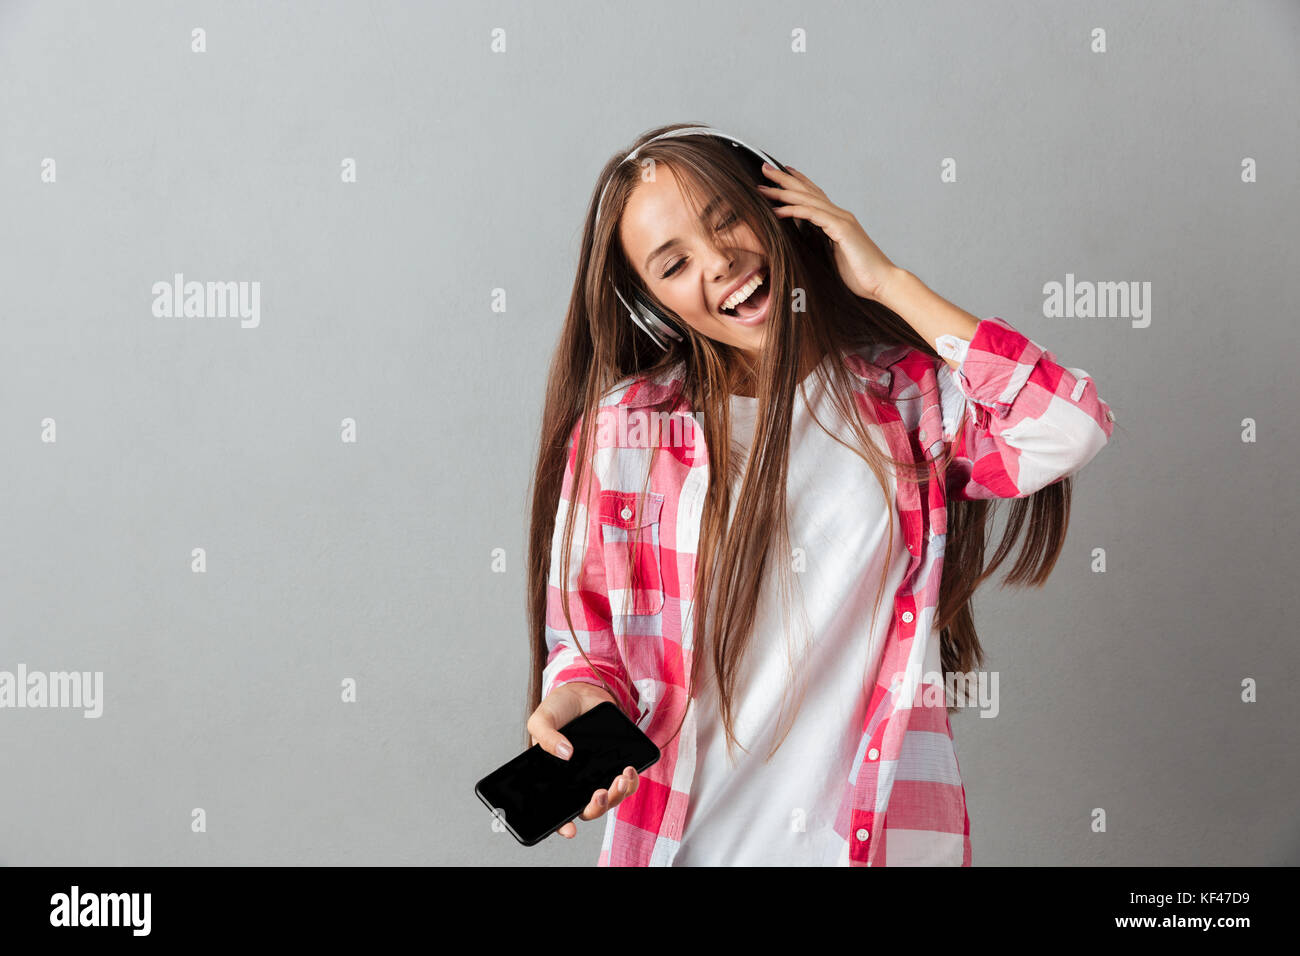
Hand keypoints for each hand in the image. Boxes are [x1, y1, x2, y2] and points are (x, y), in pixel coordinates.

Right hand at [526, 681, 640, 838]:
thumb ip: (545, 737)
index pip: (557, 811)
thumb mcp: (542, 719)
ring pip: (610, 799)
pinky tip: (628, 769)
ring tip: (620, 777)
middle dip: (596, 807)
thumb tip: (565, 754)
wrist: (583, 691)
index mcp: (555, 779)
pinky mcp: (615, 765)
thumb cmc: (559, 709)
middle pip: (588, 809)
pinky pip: (626, 783)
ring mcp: (597, 775)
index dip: (561, 825)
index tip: (569, 830)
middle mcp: (577, 782)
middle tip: (599, 793)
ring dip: (616, 794)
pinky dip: (631, 782)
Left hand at [756, 162, 901, 302]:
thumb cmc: (859, 274)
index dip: (797, 182)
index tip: (781, 173)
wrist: (882, 282)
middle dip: (784, 179)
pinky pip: (813, 215)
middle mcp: (840, 215)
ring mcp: (841, 220)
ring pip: (807, 199)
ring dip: (783, 192)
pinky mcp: (842, 229)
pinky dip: (794, 210)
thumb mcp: (832, 257)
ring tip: (764, 187)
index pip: (814, 195)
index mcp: (838, 220)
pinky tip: (778, 210)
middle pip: (807, 191)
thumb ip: (819, 244)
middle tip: (764, 168)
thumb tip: (801, 243)